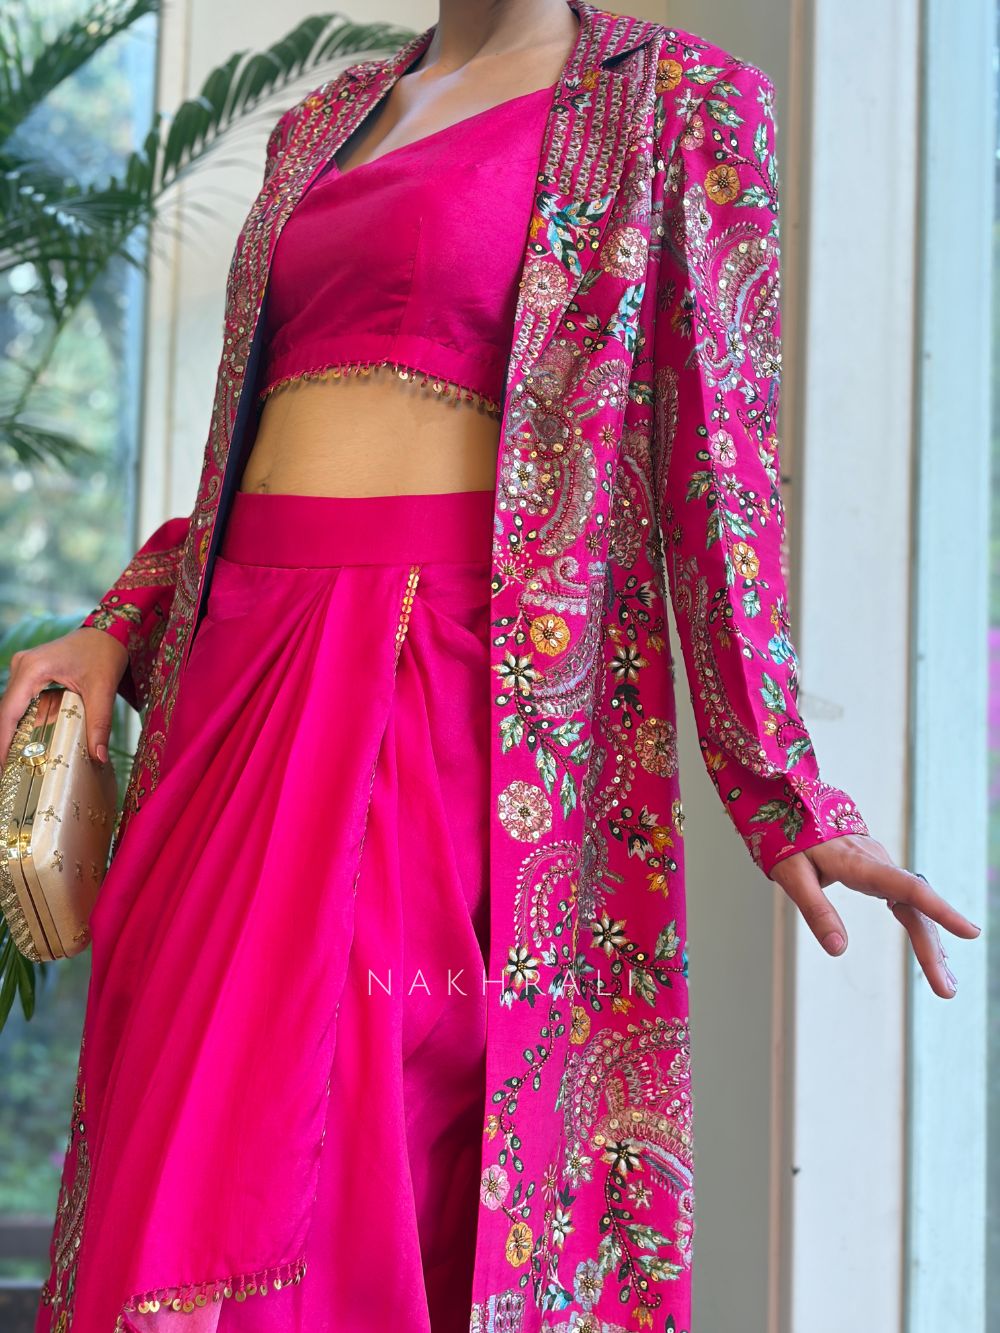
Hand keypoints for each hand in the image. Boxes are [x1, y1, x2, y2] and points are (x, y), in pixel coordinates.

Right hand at [0, 626, 128, 768]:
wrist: (108, 632)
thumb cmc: (104, 654)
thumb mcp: (103, 690)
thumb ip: (99, 724)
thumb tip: (98, 756)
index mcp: (33, 669)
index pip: (9, 712)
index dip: (2, 741)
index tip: (1, 766)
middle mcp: (22, 666)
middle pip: (6, 712)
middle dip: (7, 742)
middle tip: (9, 771)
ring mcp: (24, 668)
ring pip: (13, 708)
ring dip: (17, 733)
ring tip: (19, 761)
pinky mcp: (30, 673)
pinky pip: (23, 701)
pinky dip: (28, 721)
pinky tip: (32, 741)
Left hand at [769, 833, 981, 998]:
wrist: (792, 807)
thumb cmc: (790, 841)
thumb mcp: (793, 876)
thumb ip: (816, 910)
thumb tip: (838, 950)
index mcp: (860, 864)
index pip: (908, 888)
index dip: (940, 910)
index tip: (970, 931)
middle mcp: (879, 864)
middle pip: (916, 907)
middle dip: (932, 950)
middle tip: (947, 991)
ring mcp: (882, 867)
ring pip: (915, 907)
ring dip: (930, 944)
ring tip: (944, 984)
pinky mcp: (878, 872)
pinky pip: (907, 902)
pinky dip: (921, 927)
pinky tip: (932, 952)